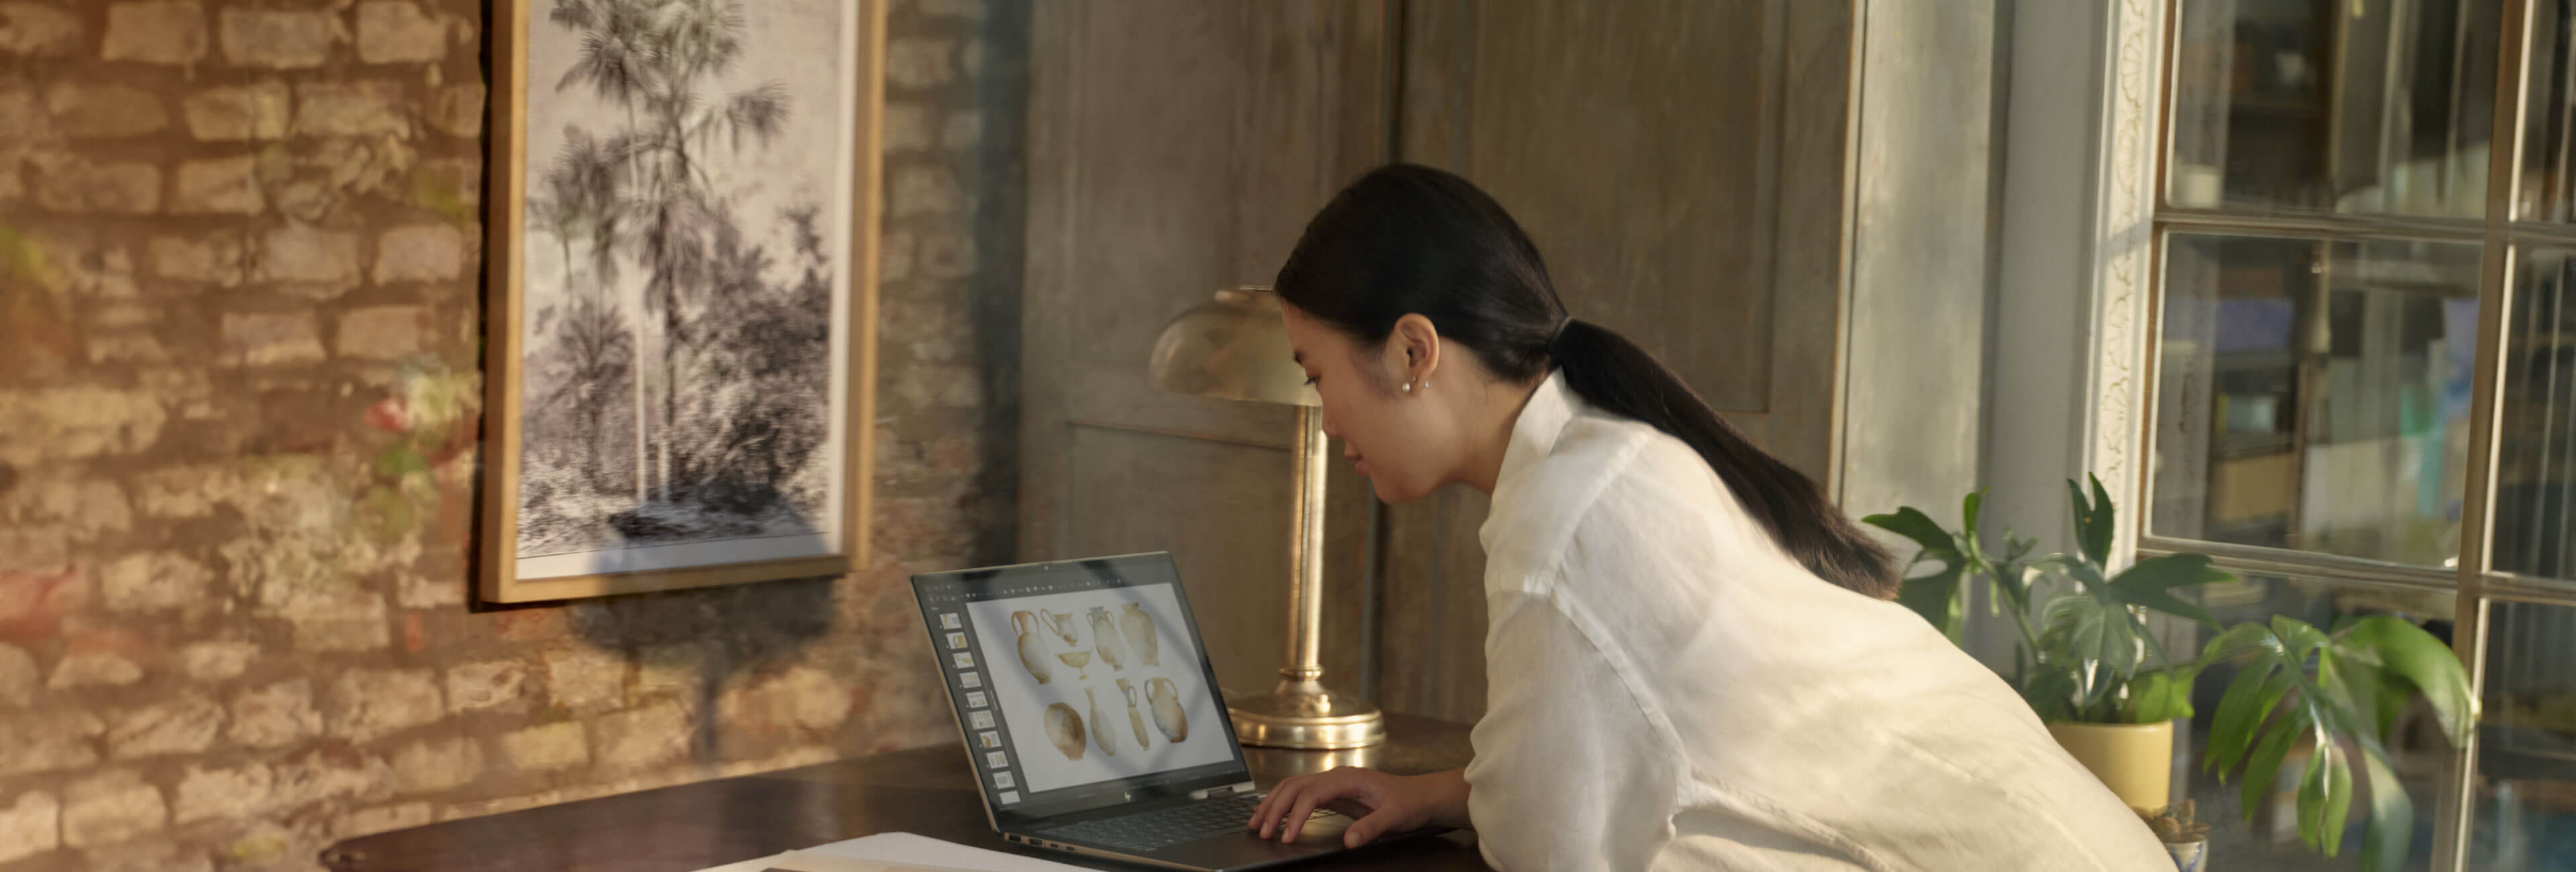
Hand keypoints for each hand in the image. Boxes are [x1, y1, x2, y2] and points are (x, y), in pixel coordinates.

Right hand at [1247, 767, 1468, 847]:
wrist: (1422, 795)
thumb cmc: (1409, 802)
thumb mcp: (1395, 817)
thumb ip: (1371, 827)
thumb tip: (1349, 840)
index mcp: (1348, 778)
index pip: (1311, 794)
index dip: (1296, 815)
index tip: (1286, 836)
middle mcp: (1336, 776)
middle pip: (1294, 787)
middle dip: (1274, 808)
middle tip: (1260, 832)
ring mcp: (1333, 783)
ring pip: (1293, 788)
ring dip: (1273, 804)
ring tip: (1256, 823)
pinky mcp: (1333, 792)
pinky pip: (1301, 795)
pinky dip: (1283, 804)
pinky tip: (1273, 814)